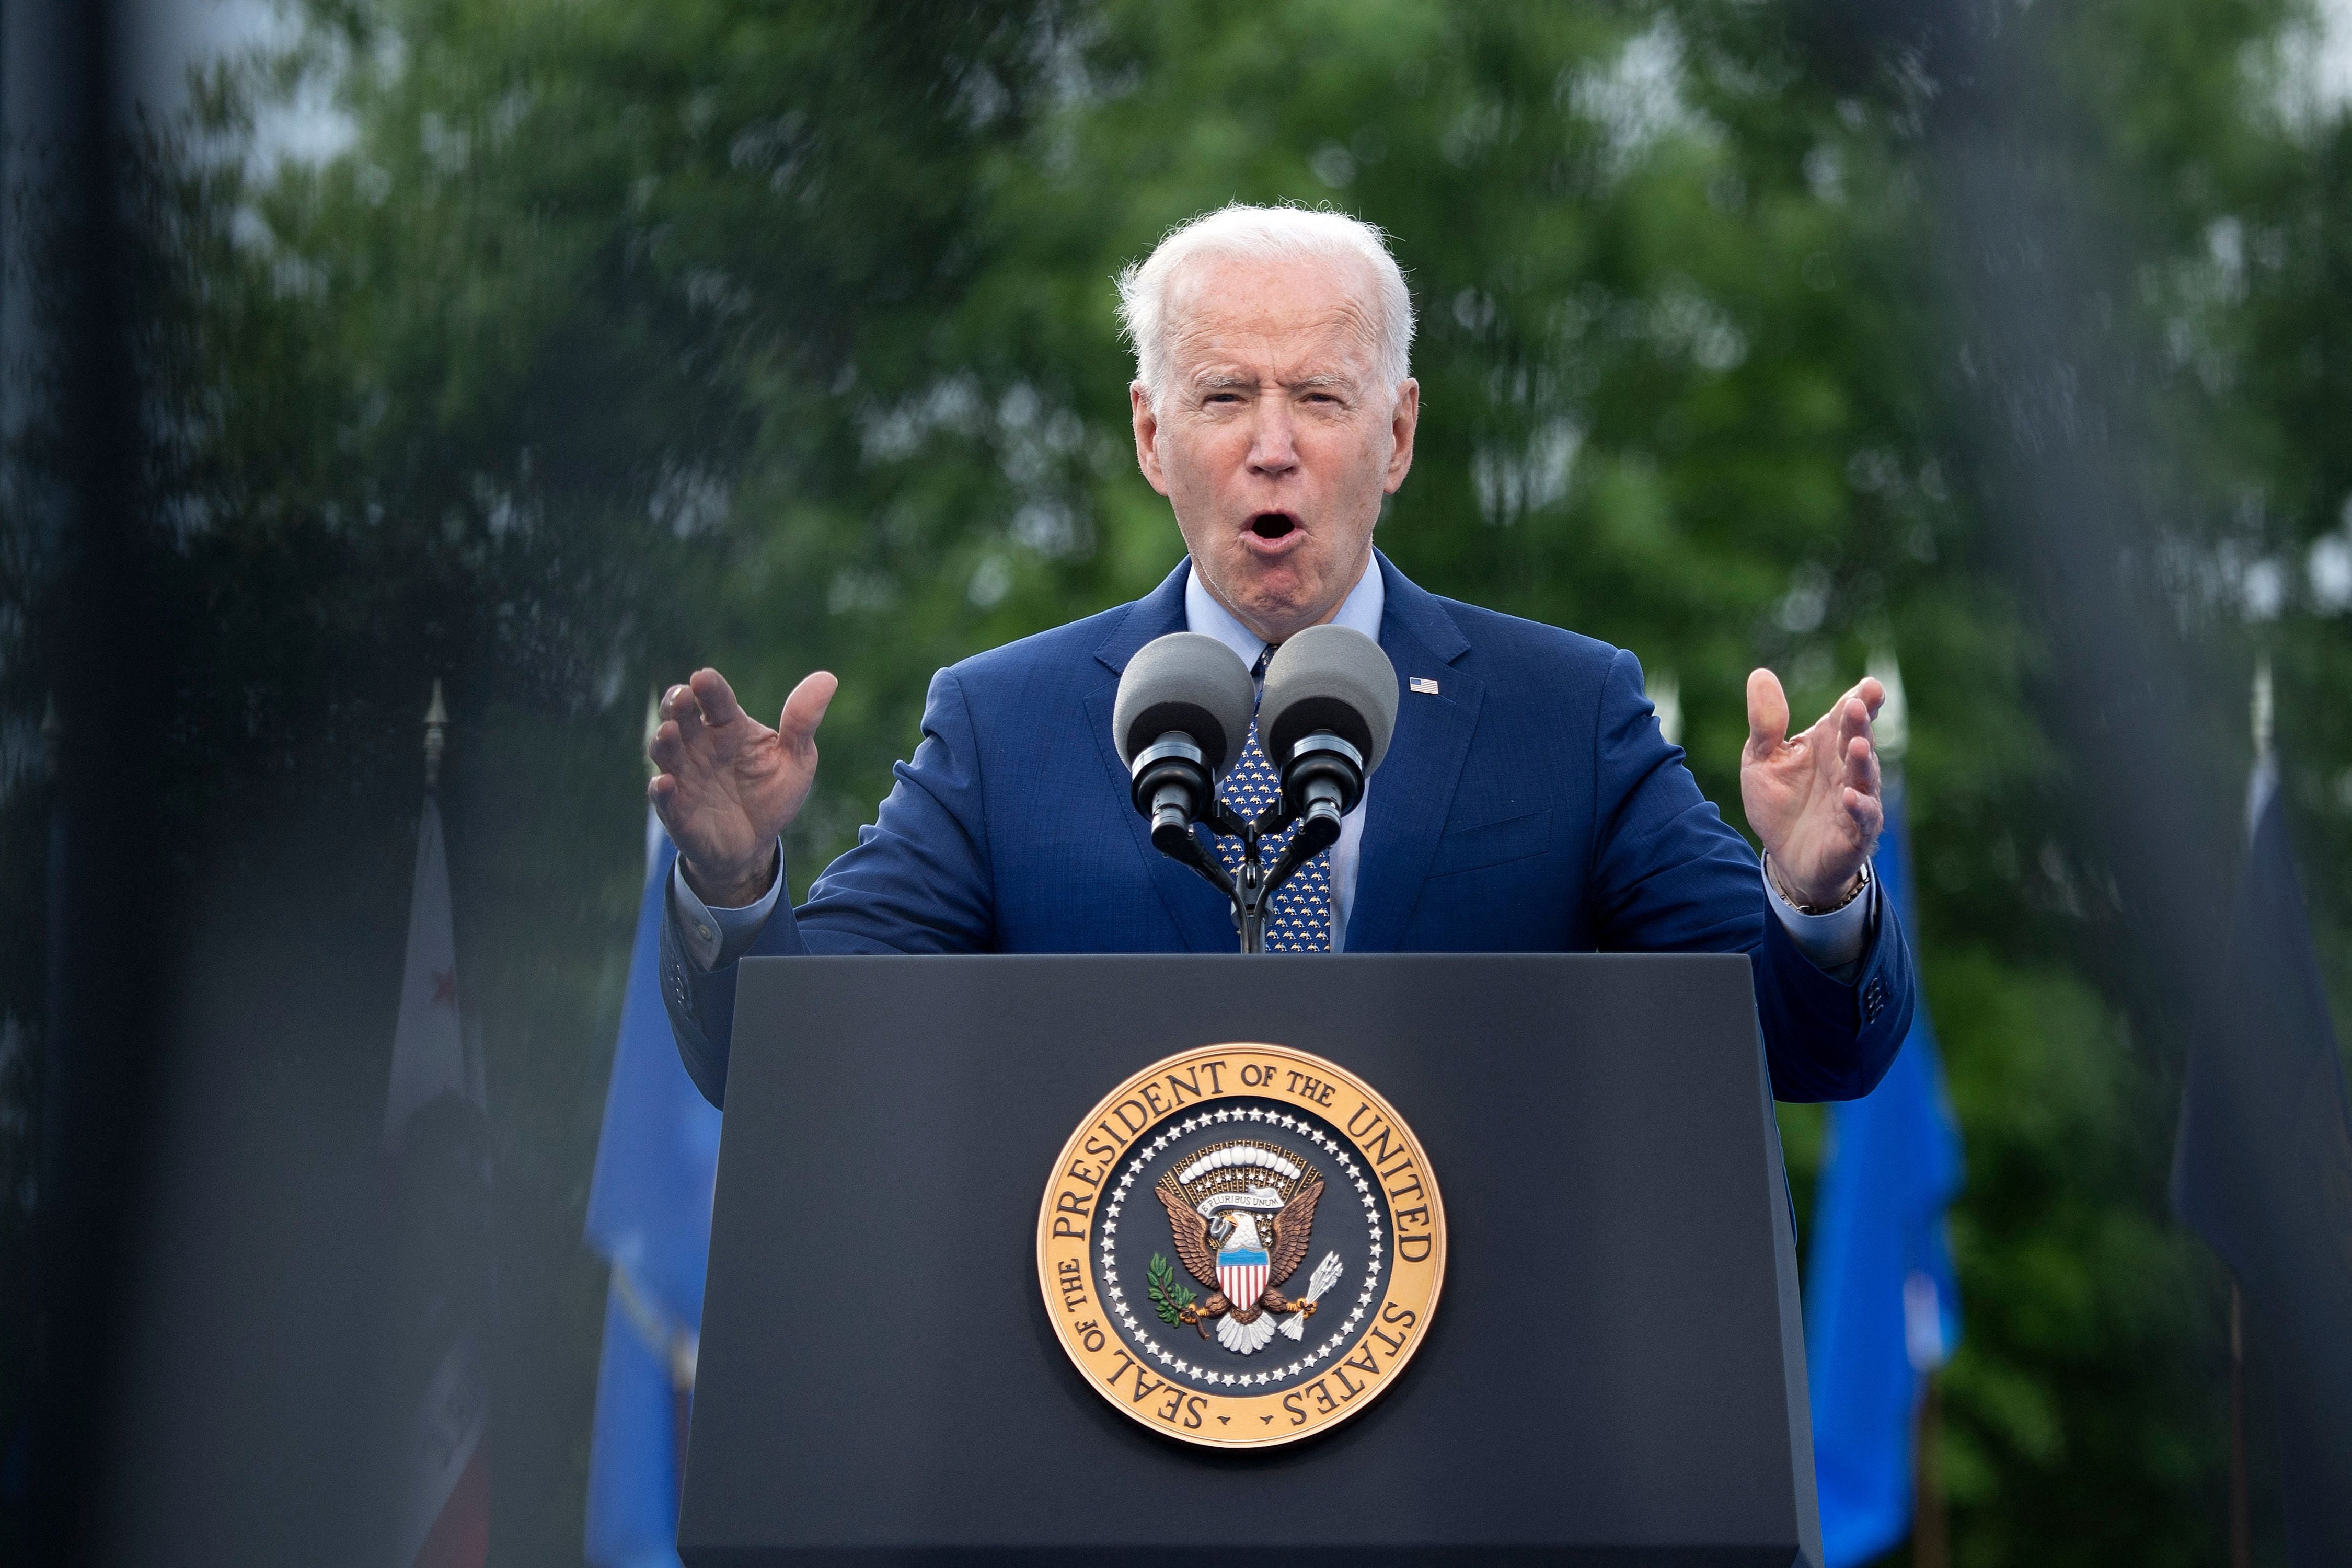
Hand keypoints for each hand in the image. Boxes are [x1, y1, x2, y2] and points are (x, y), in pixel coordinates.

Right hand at [648, 667, 836, 905]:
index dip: (709, 688)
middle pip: (680, 715)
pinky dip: (661, 789)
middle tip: (682, 696)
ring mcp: (683, 774)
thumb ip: (803, 722)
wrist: (755, 845)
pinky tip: (665, 783)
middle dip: (677, 704)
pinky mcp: (675, 808)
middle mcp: (700, 744)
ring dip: (664, 739)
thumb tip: (828, 678)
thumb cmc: (771, 794)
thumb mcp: (796, 759)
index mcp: (728, 726)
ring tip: (670, 731)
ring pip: (664, 750)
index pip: (717, 700)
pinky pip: (662, 796)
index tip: (704, 678)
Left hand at [1740, 668, 1884, 907]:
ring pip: (1864, 775)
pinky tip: (1850, 797)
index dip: (1860, 699)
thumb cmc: (1779, 803)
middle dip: (1859, 723)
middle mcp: (1846, 766)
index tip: (1869, 686)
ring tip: (1857, 744)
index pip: (1847, 715)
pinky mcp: (1855, 832)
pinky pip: (1862, 817)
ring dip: (1862, 760)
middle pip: (1857, 738)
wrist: (1785, 857)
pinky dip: (1858, 807)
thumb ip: (1765, 723)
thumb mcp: (1761, 759)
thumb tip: (1760, 674)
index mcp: (1827, 743)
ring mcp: (1855, 798)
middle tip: (1857, 705)